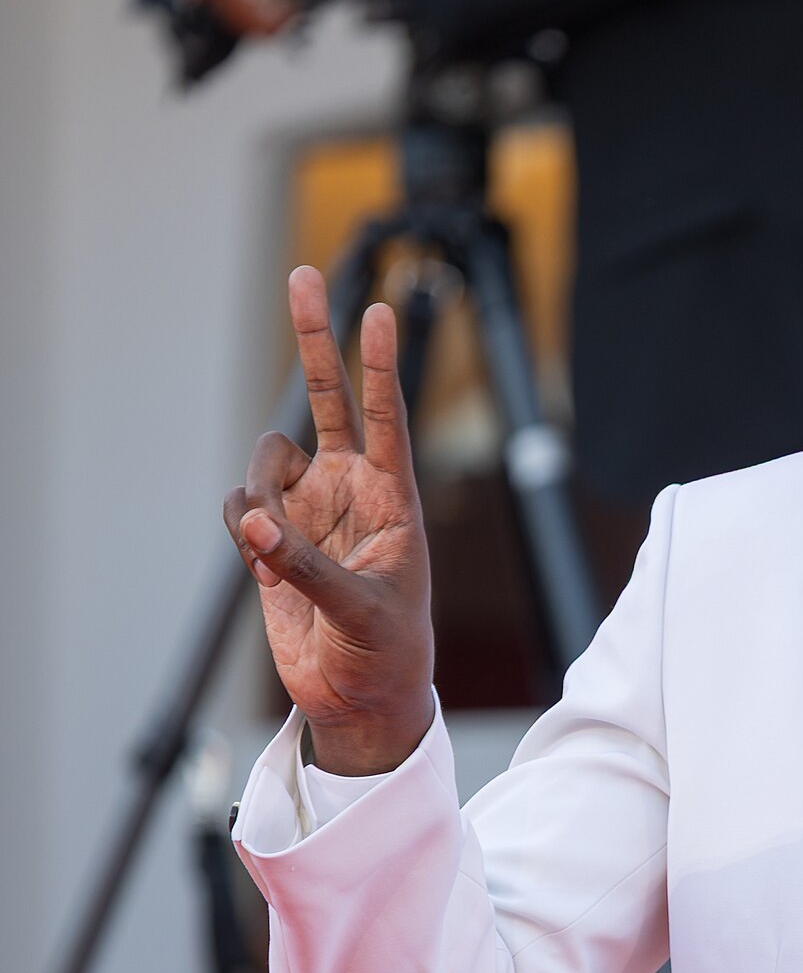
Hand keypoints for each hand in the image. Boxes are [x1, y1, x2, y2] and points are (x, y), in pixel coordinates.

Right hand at [224, 268, 434, 772]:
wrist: (358, 695)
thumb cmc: (385, 653)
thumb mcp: (361, 612)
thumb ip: (307, 566)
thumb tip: (257, 527)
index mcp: (392, 499)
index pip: (387, 418)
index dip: (381, 365)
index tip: (378, 312)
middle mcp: (349, 489)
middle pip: (327, 395)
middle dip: (314, 339)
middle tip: (304, 277)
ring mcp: (309, 506)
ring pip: (265, 459)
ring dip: (257, 496)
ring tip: (271, 549)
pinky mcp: (273, 533)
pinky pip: (240, 506)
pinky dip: (243, 530)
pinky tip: (262, 567)